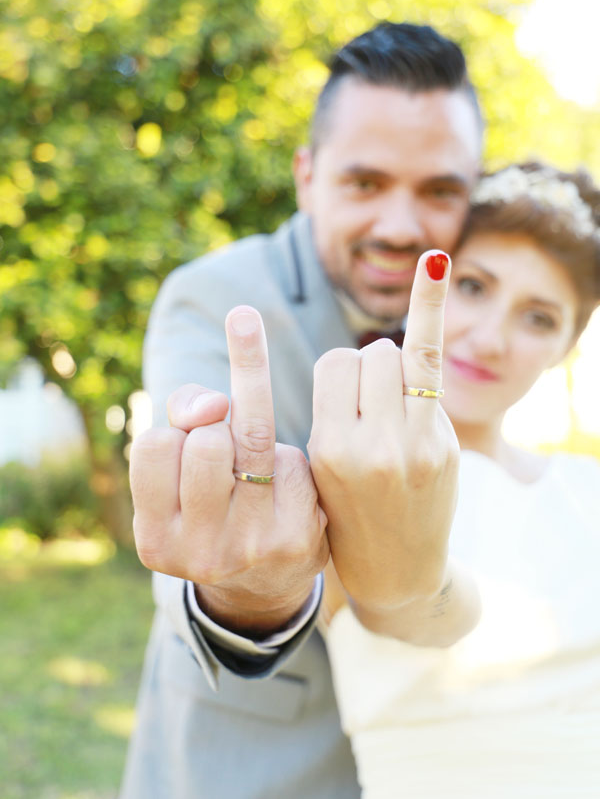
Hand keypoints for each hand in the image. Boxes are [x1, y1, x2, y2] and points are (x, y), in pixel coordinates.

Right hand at [131, 305, 328, 635]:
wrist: (264, 585)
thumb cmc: (211, 502)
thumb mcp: (178, 470)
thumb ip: (183, 411)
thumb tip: (215, 403)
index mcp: (156, 539)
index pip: (154, 444)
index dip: (176, 430)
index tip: (189, 443)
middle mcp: (200, 550)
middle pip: (207, 441)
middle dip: (217, 430)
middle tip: (225, 455)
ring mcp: (251, 545)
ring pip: (252, 438)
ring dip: (251, 433)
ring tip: (250, 458)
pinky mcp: (297, 536)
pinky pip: (290, 460)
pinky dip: (284, 459)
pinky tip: (282, 488)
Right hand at [308, 251, 459, 615]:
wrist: (397, 570)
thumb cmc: (347, 513)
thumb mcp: (320, 466)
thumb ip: (335, 411)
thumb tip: (366, 356)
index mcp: (328, 451)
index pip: (334, 365)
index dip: (341, 378)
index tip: (347, 406)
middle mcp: (373, 445)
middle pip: (367, 355)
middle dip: (368, 374)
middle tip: (374, 416)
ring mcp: (416, 442)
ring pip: (397, 356)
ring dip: (394, 371)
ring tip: (395, 410)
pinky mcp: (445, 441)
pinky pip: (430, 359)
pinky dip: (430, 303)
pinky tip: (434, 260)